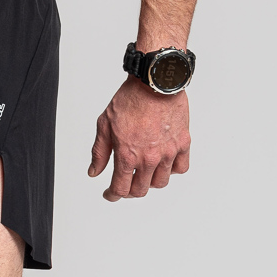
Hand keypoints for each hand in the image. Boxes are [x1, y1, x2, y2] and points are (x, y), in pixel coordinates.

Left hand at [88, 78, 190, 201]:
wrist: (154, 81)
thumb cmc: (131, 98)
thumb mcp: (105, 125)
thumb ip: (99, 152)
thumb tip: (94, 172)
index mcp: (127, 155)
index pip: (120, 189)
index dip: (112, 195)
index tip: (110, 194)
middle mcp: (148, 158)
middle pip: (140, 191)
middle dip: (130, 191)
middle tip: (126, 184)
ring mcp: (167, 152)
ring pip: (160, 183)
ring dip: (150, 182)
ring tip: (145, 173)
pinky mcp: (182, 143)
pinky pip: (181, 168)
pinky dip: (172, 170)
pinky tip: (164, 164)